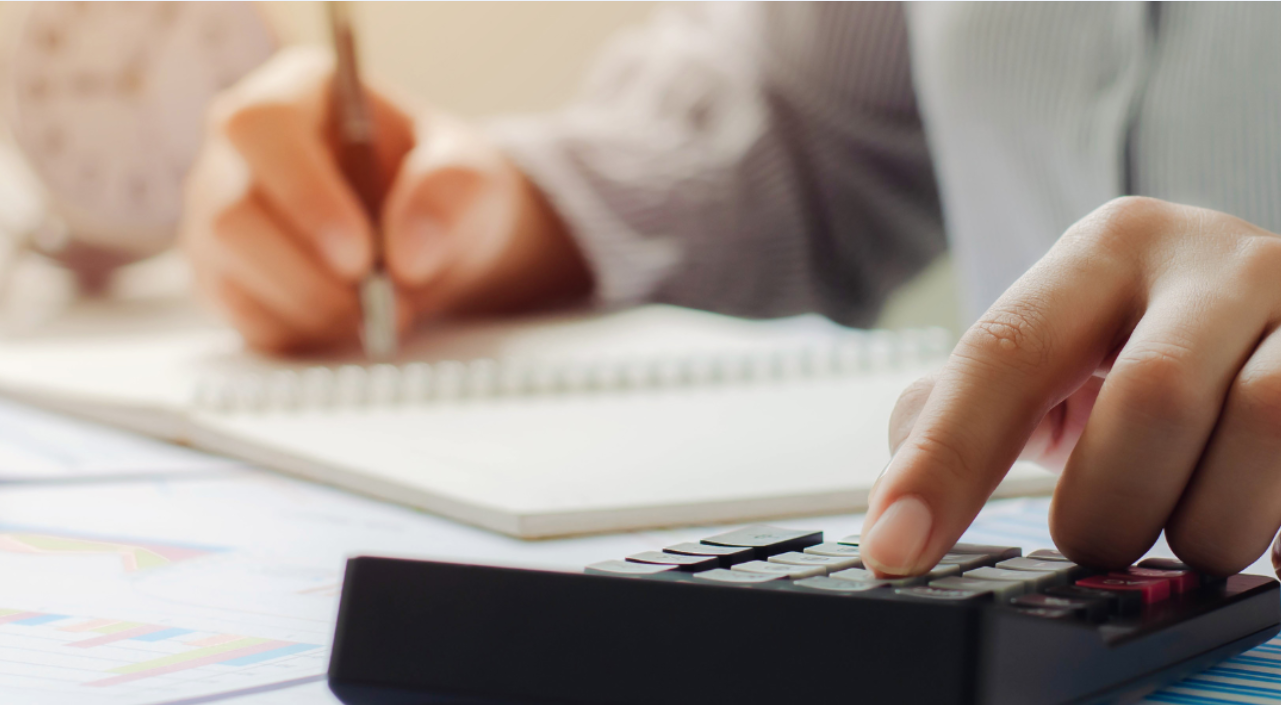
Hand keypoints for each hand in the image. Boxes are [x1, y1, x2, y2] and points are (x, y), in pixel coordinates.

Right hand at [181, 47, 591, 352]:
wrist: (440, 240)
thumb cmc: (446, 188)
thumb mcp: (473, 176)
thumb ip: (451, 193)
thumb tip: (410, 253)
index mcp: (296, 93)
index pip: (260, 126)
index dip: (302, 194)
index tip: (360, 255)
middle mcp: (241, 152)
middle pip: (231, 215)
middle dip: (310, 276)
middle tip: (381, 305)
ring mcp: (222, 217)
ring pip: (228, 274)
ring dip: (313, 310)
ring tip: (382, 316)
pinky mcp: (227, 279)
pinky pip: (245, 319)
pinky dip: (306, 334)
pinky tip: (352, 323)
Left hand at [862, 196, 1280, 576]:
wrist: (1276, 314)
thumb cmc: (1147, 342)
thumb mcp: (1053, 351)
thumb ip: (960, 408)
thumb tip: (897, 500)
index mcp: (1109, 248)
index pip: (1006, 353)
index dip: (946, 461)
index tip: (895, 546)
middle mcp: (1217, 259)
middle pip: (1152, 399)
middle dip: (1107, 507)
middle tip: (1093, 539)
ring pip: (1266, 429)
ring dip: (1206, 525)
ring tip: (1182, 533)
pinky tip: (1264, 540)